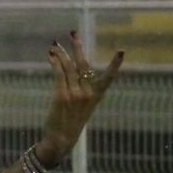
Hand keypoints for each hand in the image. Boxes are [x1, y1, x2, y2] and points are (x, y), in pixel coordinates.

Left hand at [36, 32, 124, 165]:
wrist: (60, 139)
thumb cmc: (71, 123)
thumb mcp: (83, 107)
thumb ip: (81, 90)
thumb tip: (72, 70)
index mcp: (96, 96)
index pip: (109, 78)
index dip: (115, 65)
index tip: (122, 51)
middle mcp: (88, 94)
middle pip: (84, 65)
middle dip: (78, 47)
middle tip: (73, 33)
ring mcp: (75, 94)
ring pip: (68, 67)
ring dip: (61, 53)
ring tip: (55, 43)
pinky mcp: (61, 96)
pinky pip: (58, 74)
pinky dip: (54, 62)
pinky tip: (50, 54)